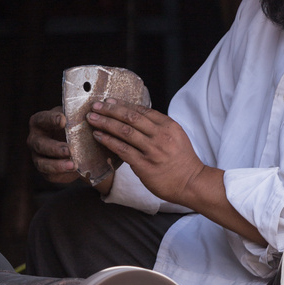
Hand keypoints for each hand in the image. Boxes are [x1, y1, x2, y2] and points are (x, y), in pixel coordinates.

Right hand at [27, 107, 77, 183]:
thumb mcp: (76, 118)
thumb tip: (93, 107)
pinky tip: (73, 171)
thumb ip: (79, 113)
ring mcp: (38, 156)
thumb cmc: (75, 126)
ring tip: (73, 165)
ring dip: (57, 165)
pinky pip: (50, 174)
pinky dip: (61, 174)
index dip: (50, 119)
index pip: (42, 119)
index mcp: (40, 122)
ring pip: (42, 163)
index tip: (63, 120)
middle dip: (54, 148)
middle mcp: (35, 139)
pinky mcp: (45, 170)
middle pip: (40, 144)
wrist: (78, 146)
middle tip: (69, 149)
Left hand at [86, 100, 204, 204]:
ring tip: (92, 119)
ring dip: (105, 123)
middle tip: (95, 106)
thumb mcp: (176, 136)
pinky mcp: (144, 165)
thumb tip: (135, 118)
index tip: (108, 102)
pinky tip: (99, 136)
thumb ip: (158, 127)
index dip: (122, 104)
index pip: (141, 110)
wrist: (191, 182)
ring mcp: (152, 150)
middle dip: (110, 110)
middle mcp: (160, 135)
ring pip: (124, 132)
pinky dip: (108, 141)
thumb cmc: (182, 160)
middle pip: (130, 118)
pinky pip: (122, 150)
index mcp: (168, 126)